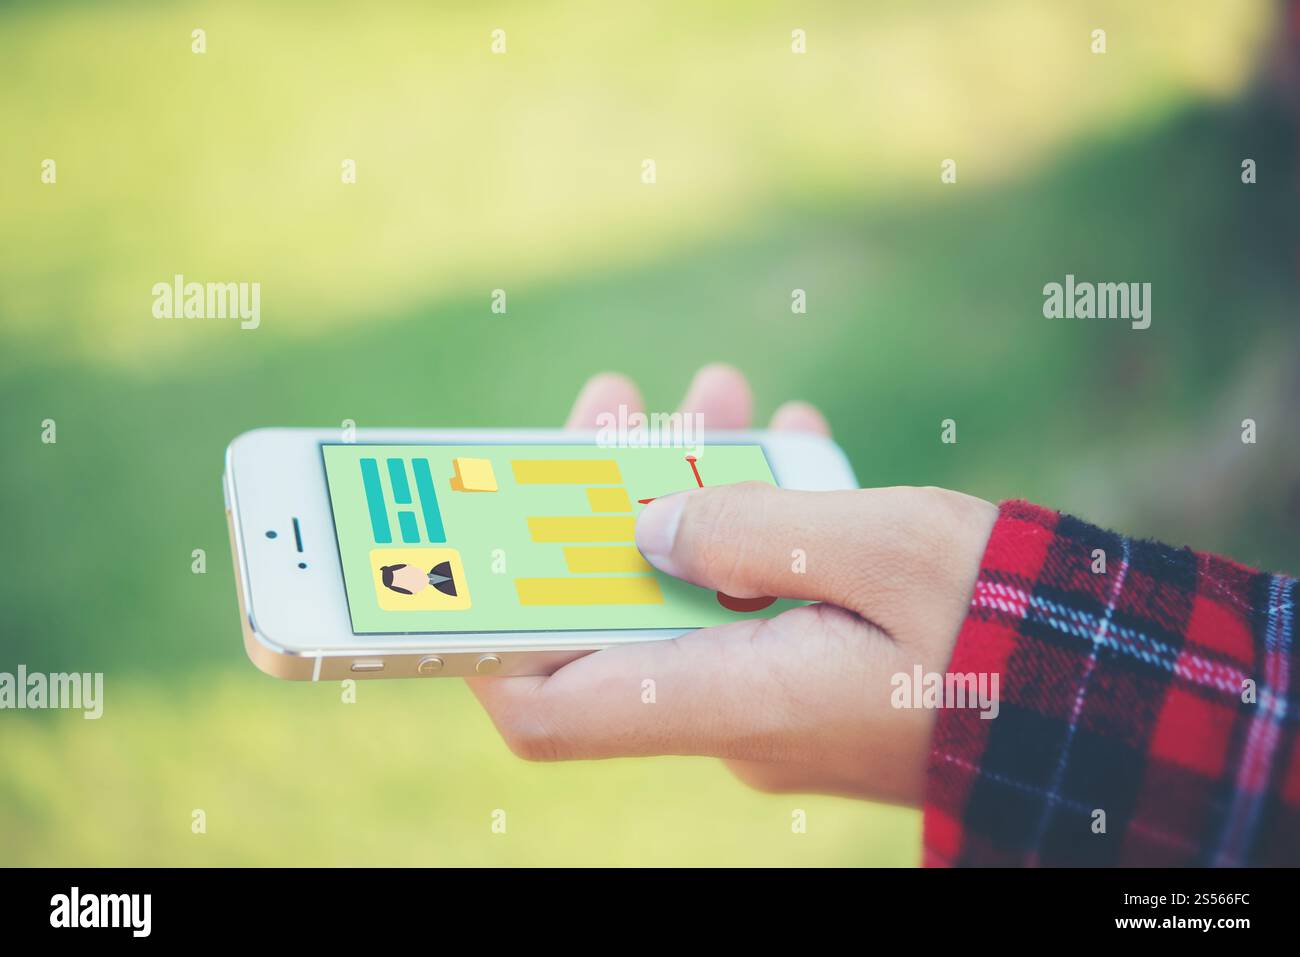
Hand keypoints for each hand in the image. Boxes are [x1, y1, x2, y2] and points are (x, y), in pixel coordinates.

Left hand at [466, 365, 996, 804]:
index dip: (481, 637)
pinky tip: (787, 444)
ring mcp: (769, 698)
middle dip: (603, 500)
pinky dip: (752, 525)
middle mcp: (730, 713)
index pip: (549, 709)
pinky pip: (750, 599)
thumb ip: (751, 530)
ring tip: (721, 392)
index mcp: (733, 700)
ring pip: (688, 592)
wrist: (1110, 702)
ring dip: (690, 491)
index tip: (473, 539)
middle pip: (615, 613)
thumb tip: (644, 526)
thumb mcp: (883, 548)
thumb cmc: (1007, 626)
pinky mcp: (808, 679)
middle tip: (622, 400)